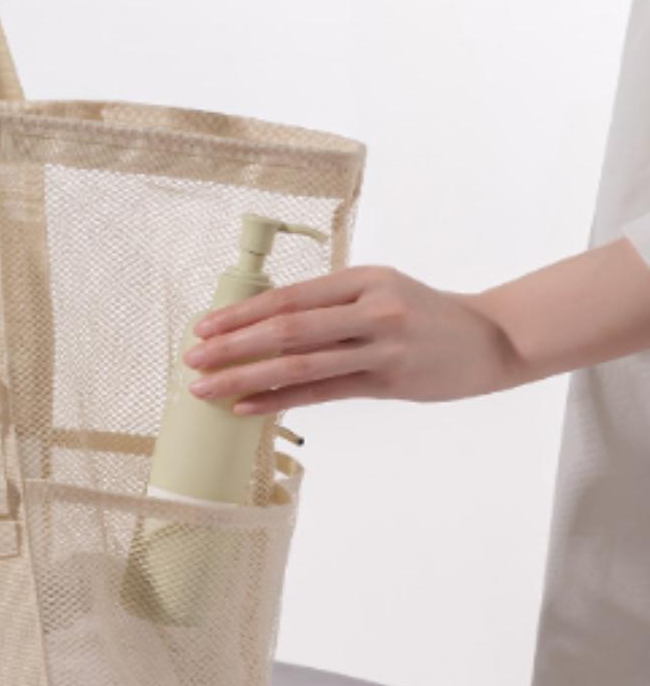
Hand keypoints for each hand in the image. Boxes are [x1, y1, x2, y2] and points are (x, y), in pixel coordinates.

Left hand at [179, 265, 522, 415]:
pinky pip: (323, 392)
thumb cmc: (424, 314)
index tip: (203, 325)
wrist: (494, 338)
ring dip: (245, 376)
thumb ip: (330, 303)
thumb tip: (262, 321)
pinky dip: (280, 399)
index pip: (288, 296)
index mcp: (362, 278)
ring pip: (300, 363)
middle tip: (191, 357)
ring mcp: (382, 347)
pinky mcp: (390, 382)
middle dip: (232, 344)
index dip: (241, 312)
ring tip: (206, 387)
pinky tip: (246, 407)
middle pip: (287, 328)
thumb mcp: (380, 290)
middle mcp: (371, 308)